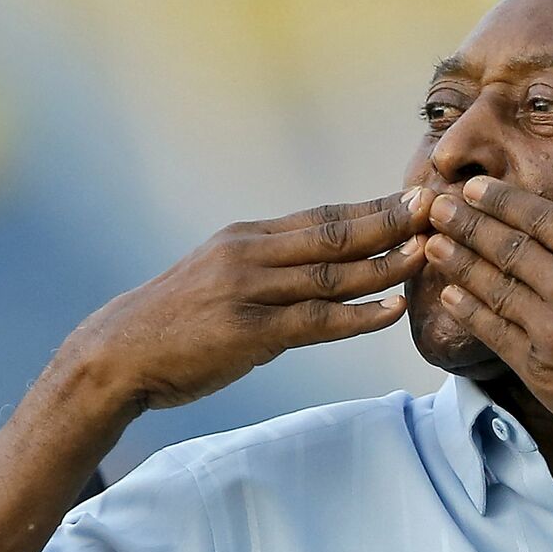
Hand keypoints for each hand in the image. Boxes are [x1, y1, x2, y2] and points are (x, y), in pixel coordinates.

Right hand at [59, 188, 432, 411]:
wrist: (116, 355)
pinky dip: (357, 316)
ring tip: (428, 251)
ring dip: (385, 263)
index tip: (417, 196)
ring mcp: (248, 291)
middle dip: (390, 220)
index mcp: (248, 238)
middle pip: (334, 233)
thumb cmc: (176, 322)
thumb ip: (271, 268)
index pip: (323, 216)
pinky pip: (313, 322)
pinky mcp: (245, 332)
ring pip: (330, 273)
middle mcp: (251, 254)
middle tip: (436, 207)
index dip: (374, 207)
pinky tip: (391, 309)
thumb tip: (324, 265)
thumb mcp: (222, 277)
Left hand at [423, 150, 552, 469]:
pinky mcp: (539, 369)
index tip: (472, 186)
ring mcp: (550, 331)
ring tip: (431, 242)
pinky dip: (468, 310)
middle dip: (465, 223)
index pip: (537, 216)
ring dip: (457, 261)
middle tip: (434, 206)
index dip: (499, 199)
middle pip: (504, 247)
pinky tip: (449, 294)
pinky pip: (493, 331)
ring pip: (491, 286)